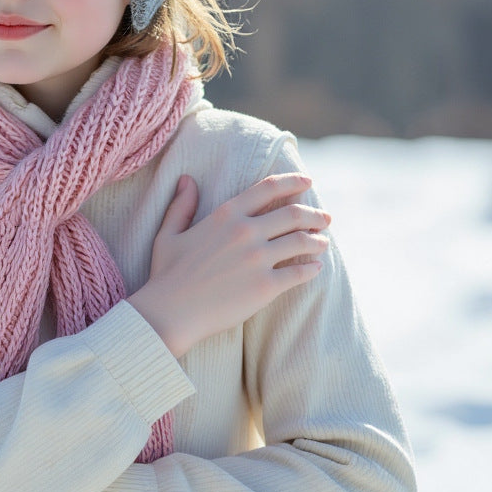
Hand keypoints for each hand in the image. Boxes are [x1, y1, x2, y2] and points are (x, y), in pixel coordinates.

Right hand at [129, 173, 329, 356]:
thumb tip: (187, 179)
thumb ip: (181, 205)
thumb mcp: (169, 233)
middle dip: (314, 213)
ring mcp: (257, 259)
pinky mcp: (265, 286)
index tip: (307, 182)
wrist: (171, 312)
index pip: (268, 188)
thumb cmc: (167, 274)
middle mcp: (245, 231)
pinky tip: (316, 268)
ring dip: (318, 239)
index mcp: (225, 215)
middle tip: (325, 217)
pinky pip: (299, 273)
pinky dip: (312, 268)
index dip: (292, 181)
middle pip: (293, 213)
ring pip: (301, 241)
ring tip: (322, 242)